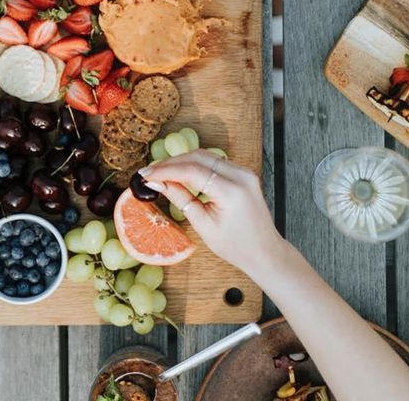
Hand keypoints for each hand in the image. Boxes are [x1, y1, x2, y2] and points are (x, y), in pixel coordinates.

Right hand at [138, 150, 286, 275]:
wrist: (264, 251)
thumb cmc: (235, 245)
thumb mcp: (203, 225)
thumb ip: (180, 199)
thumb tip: (156, 183)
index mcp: (231, 191)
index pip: (191, 171)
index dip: (165, 170)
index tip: (145, 175)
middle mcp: (240, 176)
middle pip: (197, 157)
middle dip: (170, 163)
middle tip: (149, 173)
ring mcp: (244, 172)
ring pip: (205, 156)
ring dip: (181, 162)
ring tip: (161, 173)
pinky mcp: (242, 173)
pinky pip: (213, 162)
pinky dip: (194, 165)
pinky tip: (179, 173)